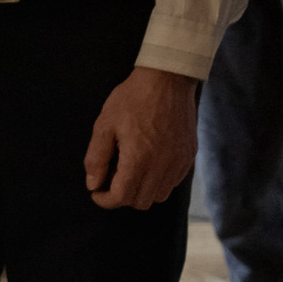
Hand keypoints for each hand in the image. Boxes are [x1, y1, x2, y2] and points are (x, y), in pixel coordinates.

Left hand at [84, 65, 197, 210]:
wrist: (168, 79)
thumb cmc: (133, 99)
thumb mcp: (105, 124)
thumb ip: (96, 158)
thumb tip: (93, 184)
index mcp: (138, 159)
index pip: (121, 197)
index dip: (104, 200)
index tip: (96, 191)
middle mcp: (162, 166)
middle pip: (140, 202)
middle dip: (122, 196)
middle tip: (112, 178)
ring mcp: (179, 162)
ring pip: (158, 196)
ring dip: (141, 191)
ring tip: (130, 171)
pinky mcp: (189, 156)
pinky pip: (173, 183)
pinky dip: (158, 182)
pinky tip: (148, 164)